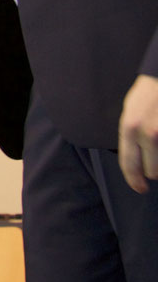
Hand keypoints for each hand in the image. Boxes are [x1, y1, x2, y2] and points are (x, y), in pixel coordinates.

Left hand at [118, 74, 157, 192]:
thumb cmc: (147, 94)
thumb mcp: (130, 112)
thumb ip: (130, 136)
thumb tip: (134, 161)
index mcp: (129, 128)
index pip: (129, 164)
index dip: (134, 180)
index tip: (139, 187)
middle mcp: (147, 133)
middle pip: (151, 171)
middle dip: (152, 171)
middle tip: (153, 166)